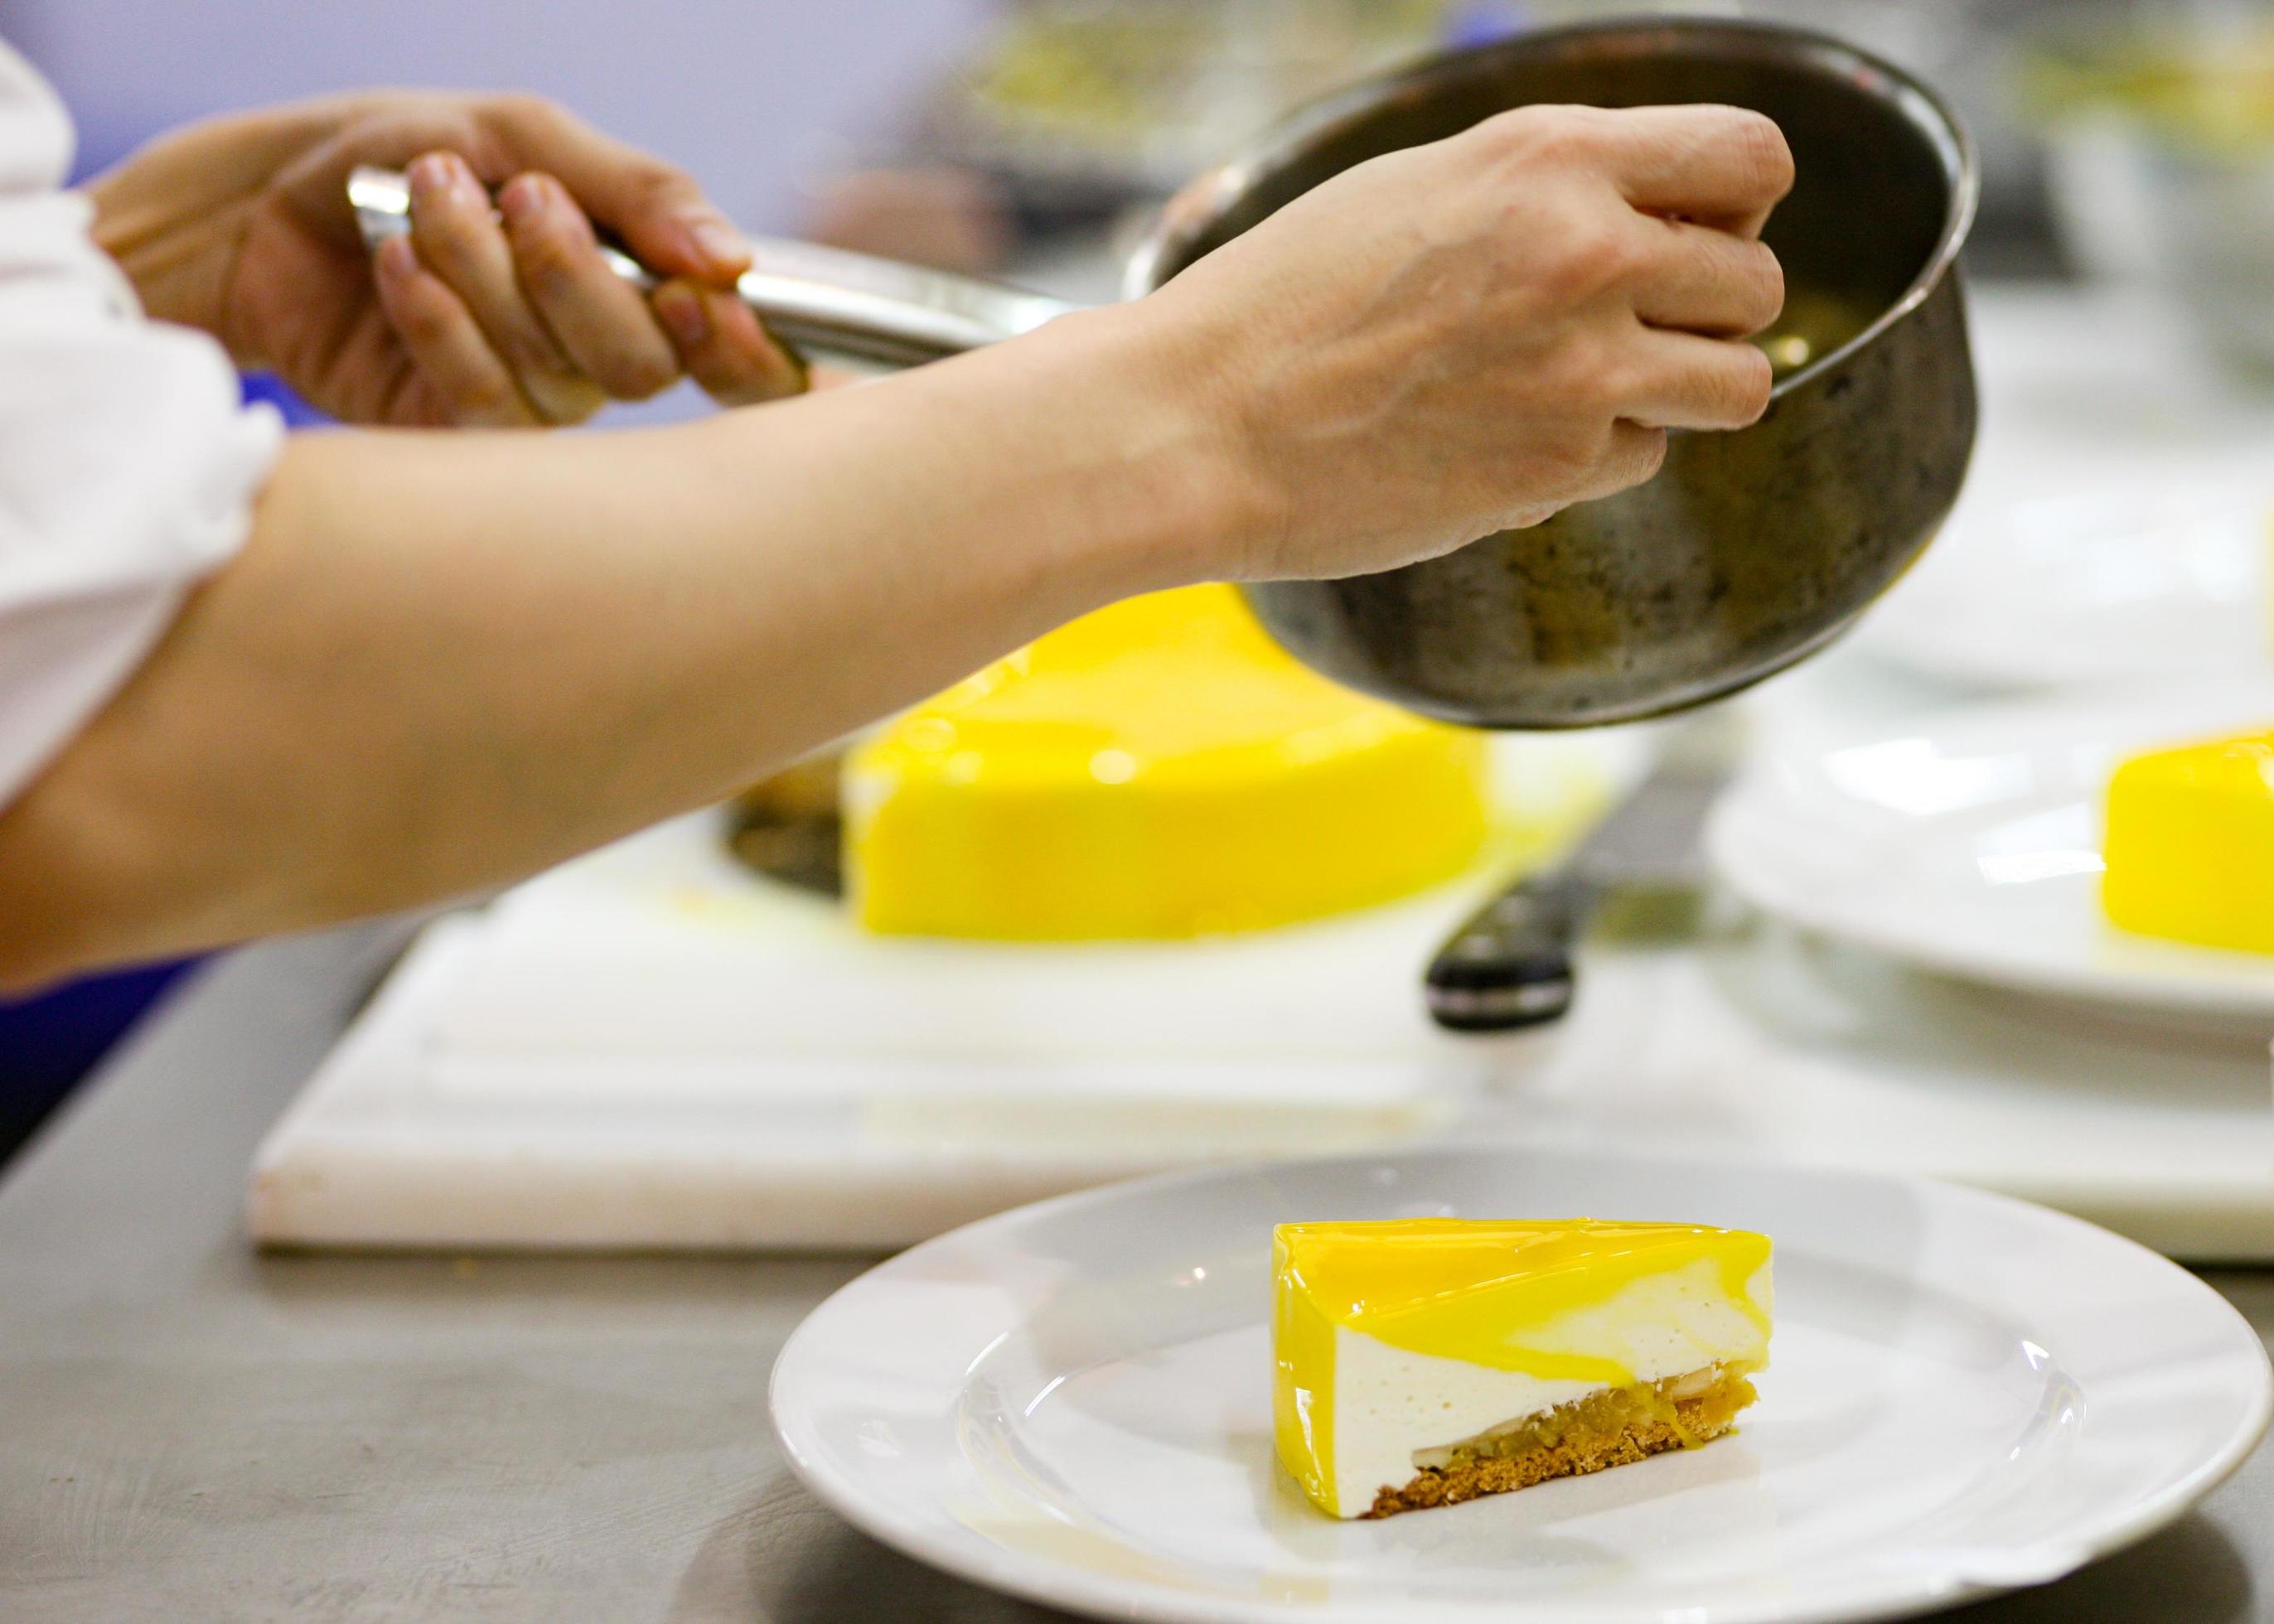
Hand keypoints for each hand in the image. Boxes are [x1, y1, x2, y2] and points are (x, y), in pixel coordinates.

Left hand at [88, 93, 803, 425]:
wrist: (258, 201)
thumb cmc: (400, 156)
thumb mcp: (523, 135)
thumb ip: (640, 190)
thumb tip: (735, 262)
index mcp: (638, 281)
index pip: (741, 354)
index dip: (746, 348)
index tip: (703, 297)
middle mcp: (597, 353)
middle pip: (647, 364)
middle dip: (576, 274)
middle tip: (517, 197)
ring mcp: (532, 401)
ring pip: (560, 378)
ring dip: (485, 273)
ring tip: (422, 202)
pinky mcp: (458, 435)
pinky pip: (487, 403)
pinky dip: (441, 320)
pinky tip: (396, 264)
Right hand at [1141, 103, 1792, 580]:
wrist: (1202, 425)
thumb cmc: (1285, 303)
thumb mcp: (1422, 188)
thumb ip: (1547, 188)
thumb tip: (1651, 220)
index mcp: (1552, 157)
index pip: (1751, 155)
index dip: (1738, 202)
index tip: (1695, 231)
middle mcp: (1589, 251)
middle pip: (1755, 280)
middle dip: (1708, 307)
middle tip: (1627, 327)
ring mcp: (1585, 367)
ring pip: (1737, 381)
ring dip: (1685, 390)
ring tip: (1593, 391)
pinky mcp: (1563, 465)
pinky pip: (1646, 457)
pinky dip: (1598, 456)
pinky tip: (1510, 438)